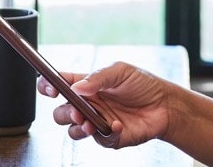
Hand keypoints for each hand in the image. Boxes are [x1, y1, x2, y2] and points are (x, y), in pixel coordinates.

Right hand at [37, 62, 172, 148]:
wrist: (164, 104)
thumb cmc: (142, 84)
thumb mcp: (120, 71)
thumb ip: (97, 77)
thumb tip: (76, 87)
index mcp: (87, 86)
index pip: (59, 85)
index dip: (48, 86)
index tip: (49, 89)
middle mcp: (88, 105)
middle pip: (60, 112)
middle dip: (65, 113)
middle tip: (78, 111)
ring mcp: (96, 122)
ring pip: (72, 131)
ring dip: (78, 128)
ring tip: (91, 122)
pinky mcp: (109, 137)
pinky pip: (99, 140)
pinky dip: (107, 133)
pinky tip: (117, 125)